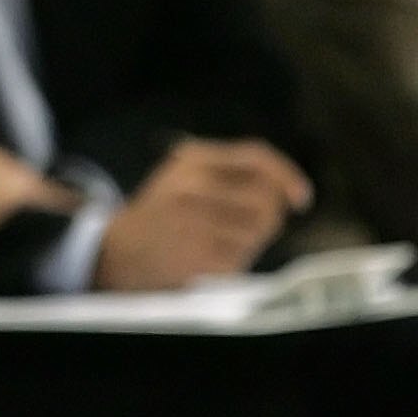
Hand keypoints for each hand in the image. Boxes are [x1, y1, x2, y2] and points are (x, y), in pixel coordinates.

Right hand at [95, 138, 312, 290]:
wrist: (115, 251)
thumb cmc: (162, 214)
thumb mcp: (184, 176)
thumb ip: (229, 173)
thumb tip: (287, 190)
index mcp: (192, 160)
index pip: (256, 156)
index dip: (287, 175)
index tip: (302, 198)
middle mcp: (193, 187)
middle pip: (265, 198)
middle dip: (272, 215)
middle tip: (259, 225)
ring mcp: (195, 223)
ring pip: (259, 230)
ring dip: (254, 240)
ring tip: (227, 240)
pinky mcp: (197, 257)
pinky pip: (243, 257)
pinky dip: (238, 260)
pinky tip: (215, 257)